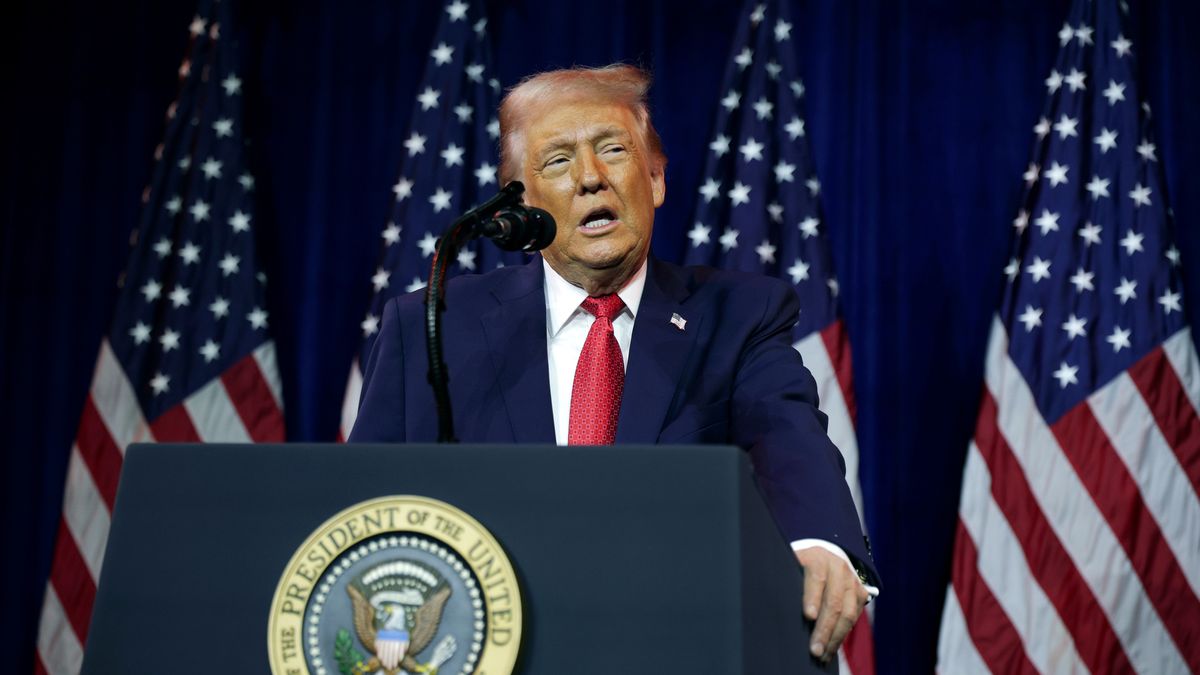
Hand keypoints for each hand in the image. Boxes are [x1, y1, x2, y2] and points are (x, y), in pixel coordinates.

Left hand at [795, 546, 868, 662]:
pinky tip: (832, 647)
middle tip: (814, 649)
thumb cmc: (799, 567)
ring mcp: (852, 580)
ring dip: (835, 637)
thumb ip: (784, 580)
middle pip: (834, 601)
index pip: (816, 578)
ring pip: (848, 612)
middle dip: (824, 628)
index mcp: (817, 558)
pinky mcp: (860, 592)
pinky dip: (843, 634)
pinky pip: (854, 616)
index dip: (813, 597)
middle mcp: (838, 568)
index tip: (808, 616)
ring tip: (823, 654)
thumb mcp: (790, 566)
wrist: (824, 557)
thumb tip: (773, 603)